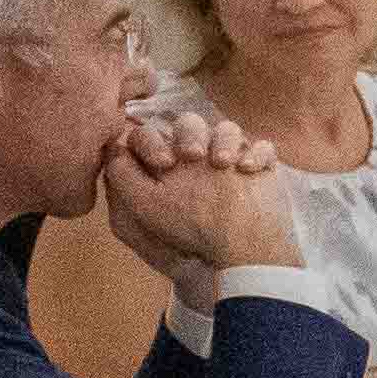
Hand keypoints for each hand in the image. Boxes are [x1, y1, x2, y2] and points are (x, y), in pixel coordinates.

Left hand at [101, 114, 303, 291]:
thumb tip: (114, 148)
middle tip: (195, 156)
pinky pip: (262, 146)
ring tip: (226, 163)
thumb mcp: (143, 208)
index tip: (164, 163)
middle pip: (189, 123)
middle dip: (191, 134)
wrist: (238, 254)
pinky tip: (248, 170)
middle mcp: (196, 160)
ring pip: (227, 129)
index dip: (153, 140)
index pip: (152, 134)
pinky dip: (258, 152)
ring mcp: (229, 161)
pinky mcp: (259, 167)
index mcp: (167, 166)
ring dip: (226, 140)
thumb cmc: (189, 231)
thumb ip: (121, 176)